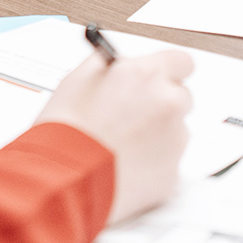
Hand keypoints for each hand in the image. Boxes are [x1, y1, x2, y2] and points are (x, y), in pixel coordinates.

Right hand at [35, 50, 192, 224]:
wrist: (61, 180)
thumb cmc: (64, 132)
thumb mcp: (76, 80)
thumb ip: (107, 66)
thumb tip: (119, 63)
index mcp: (146, 75)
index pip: (180, 61)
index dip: (166, 71)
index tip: (156, 78)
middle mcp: (167, 103)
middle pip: (180, 96)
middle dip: (161, 103)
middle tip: (132, 115)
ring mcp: (174, 140)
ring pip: (175, 131)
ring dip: (156, 134)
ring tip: (120, 145)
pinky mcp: (172, 173)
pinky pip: (168, 162)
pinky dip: (152, 163)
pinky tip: (123, 165)